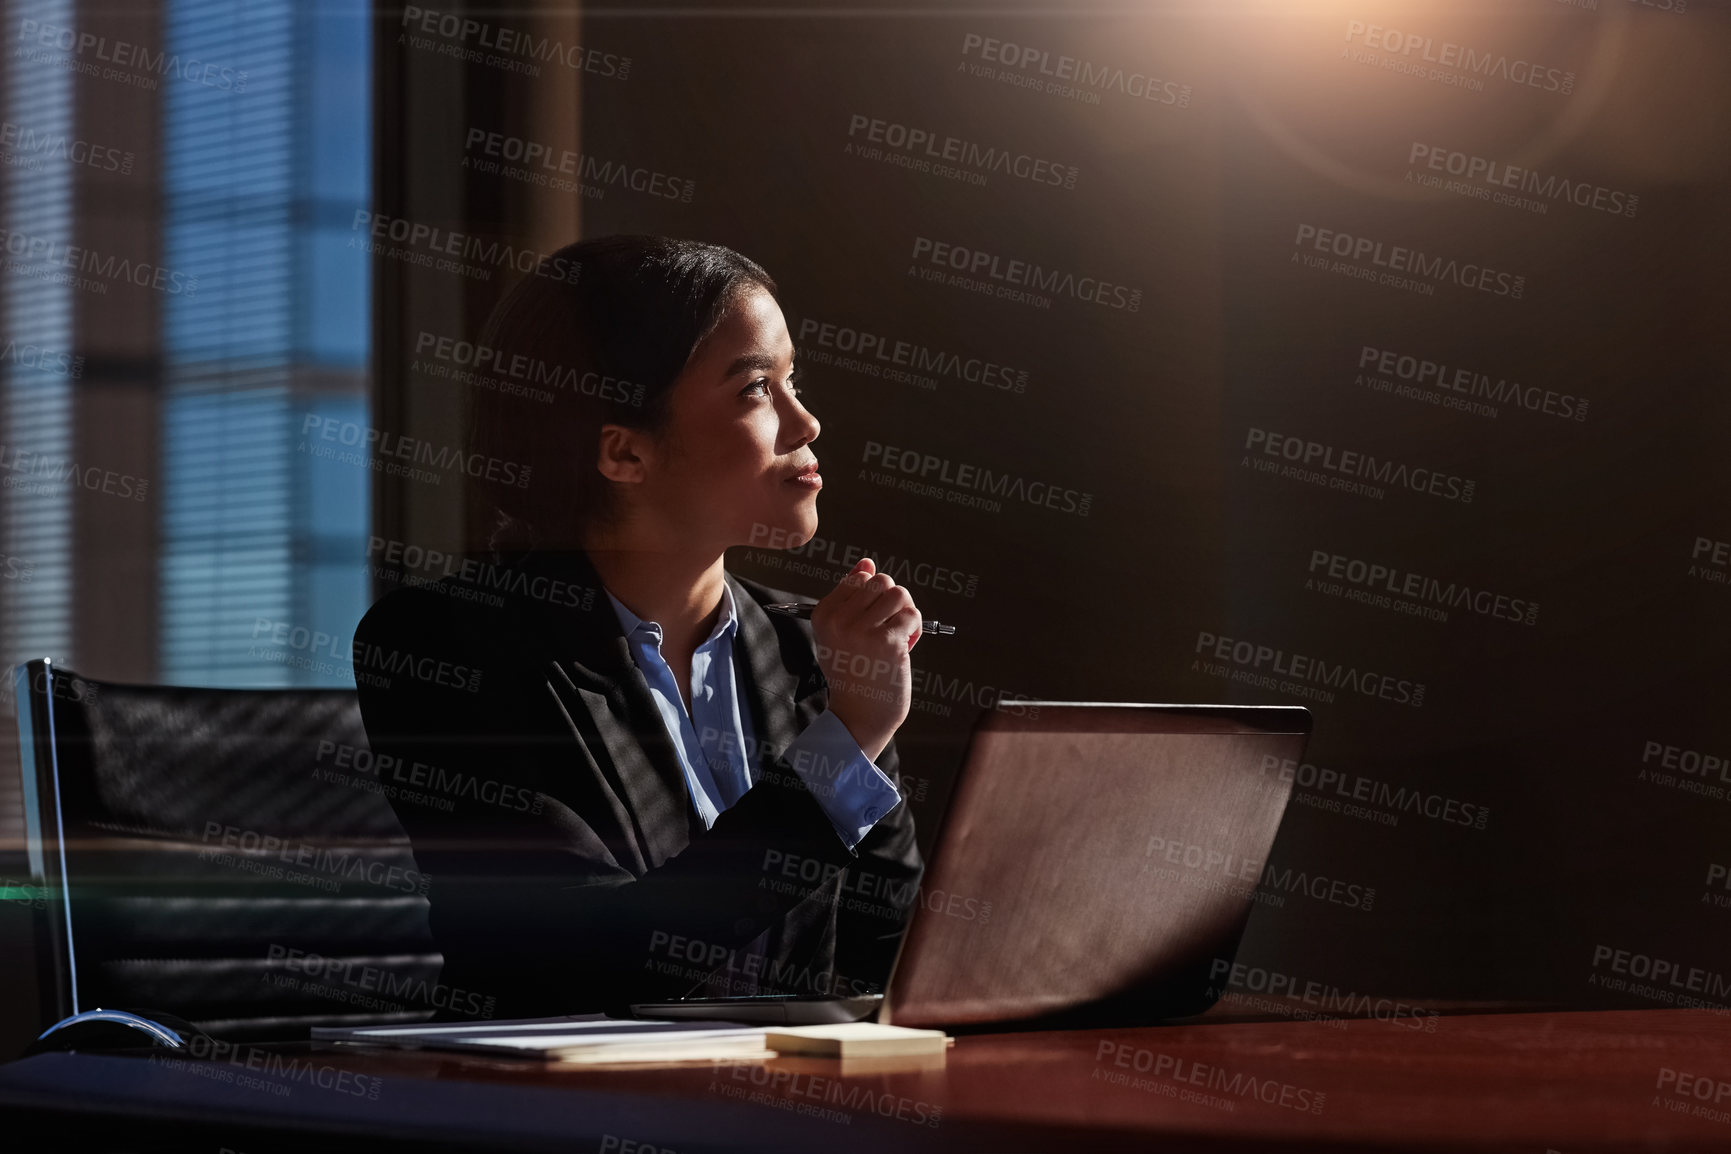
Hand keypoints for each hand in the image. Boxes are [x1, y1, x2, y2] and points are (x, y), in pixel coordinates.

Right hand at [808, 558, 921, 761]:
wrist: (860, 715)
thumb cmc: (854, 672)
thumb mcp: (842, 632)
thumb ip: (852, 596)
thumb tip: (866, 562)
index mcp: (823, 615)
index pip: (859, 578)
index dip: (874, 596)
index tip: (871, 622)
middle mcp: (839, 621)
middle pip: (881, 581)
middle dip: (892, 601)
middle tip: (888, 628)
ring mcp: (863, 631)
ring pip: (899, 593)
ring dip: (905, 613)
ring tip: (897, 635)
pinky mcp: (888, 642)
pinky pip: (912, 615)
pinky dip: (915, 629)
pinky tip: (904, 647)